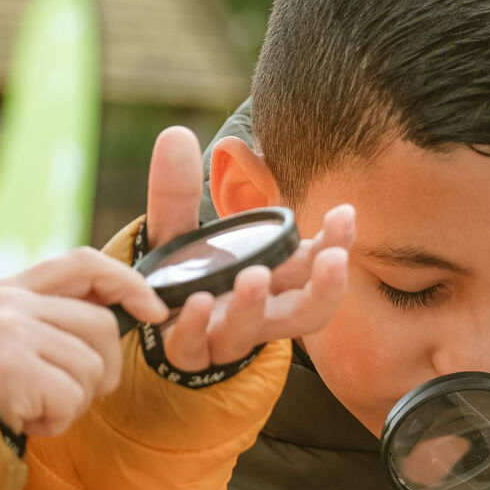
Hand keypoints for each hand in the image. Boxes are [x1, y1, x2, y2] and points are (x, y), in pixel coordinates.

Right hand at [0, 249, 167, 436]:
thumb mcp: (19, 338)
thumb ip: (62, 318)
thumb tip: (136, 311)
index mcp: (12, 289)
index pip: (83, 263)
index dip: (127, 283)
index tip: (154, 310)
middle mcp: (9, 303)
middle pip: (102, 327)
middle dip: (101, 370)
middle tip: (65, 391)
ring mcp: (9, 333)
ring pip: (92, 368)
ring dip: (75, 401)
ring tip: (35, 403)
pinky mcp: (13, 370)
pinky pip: (71, 399)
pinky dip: (58, 419)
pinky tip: (27, 417)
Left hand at [142, 126, 353, 372]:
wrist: (144, 326)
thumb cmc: (178, 279)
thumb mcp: (177, 230)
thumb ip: (177, 191)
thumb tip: (176, 135)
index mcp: (272, 279)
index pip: (317, 264)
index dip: (336, 243)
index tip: (345, 213)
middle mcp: (259, 312)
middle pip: (307, 311)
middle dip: (325, 289)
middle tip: (332, 260)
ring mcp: (225, 336)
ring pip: (256, 333)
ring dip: (256, 307)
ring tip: (255, 277)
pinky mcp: (188, 354)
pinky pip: (197, 349)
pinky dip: (197, 328)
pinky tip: (198, 304)